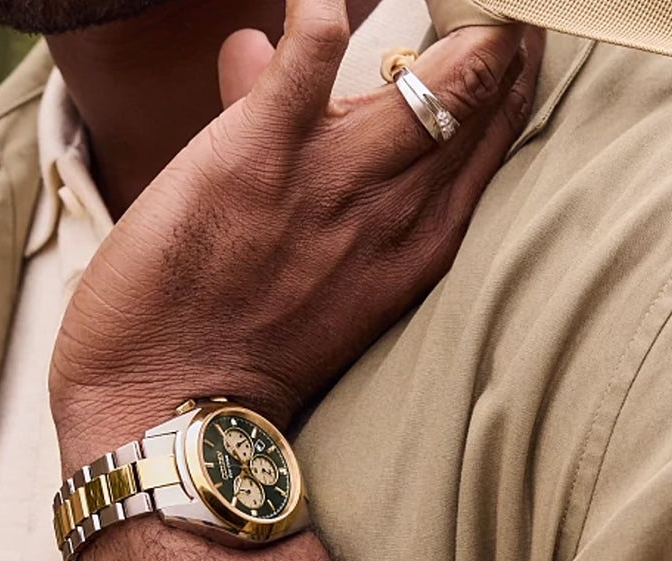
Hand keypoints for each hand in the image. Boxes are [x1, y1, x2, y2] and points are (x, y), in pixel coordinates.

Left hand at [50, 0, 542, 471]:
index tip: (502, 34)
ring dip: (439, 27)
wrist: (165, 410)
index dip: (505, 79)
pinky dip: (319, 9)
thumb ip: (305, 170)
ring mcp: (332, 183)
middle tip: (484, 7)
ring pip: (433, 78)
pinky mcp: (258, 155)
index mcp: (415, 247)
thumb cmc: (234, 349)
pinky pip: (312, 52)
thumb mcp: (308, 275)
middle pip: (479, 99)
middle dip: (488, 38)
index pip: (491, 142)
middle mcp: (394, 214)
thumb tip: (254, 50)